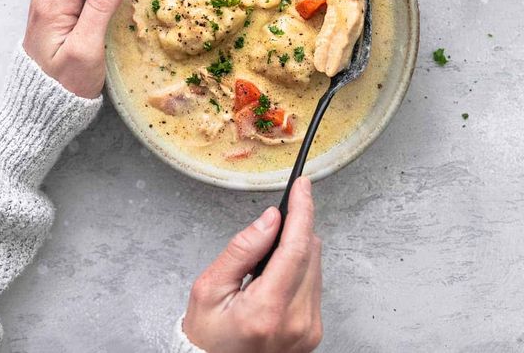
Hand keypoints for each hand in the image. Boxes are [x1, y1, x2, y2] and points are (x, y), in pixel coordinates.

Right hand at [183, 177, 322, 352]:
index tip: (302, 186)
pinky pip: (313, 285)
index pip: (296, 248)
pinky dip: (298, 270)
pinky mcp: (312, 333)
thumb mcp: (210, 288)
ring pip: (315, 266)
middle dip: (295, 228)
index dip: (302, 210)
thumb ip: (242, 249)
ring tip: (264, 263)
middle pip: (311, 252)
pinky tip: (275, 278)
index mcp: (267, 310)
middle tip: (271, 226)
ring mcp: (308, 330)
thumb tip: (270, 219)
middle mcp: (296, 322)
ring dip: (296, 250)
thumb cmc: (207, 337)